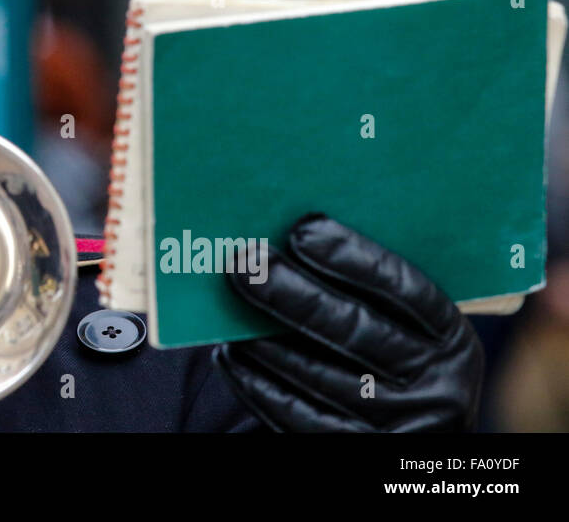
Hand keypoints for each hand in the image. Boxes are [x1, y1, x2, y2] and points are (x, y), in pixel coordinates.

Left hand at [212, 214, 483, 431]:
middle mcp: (437, 387)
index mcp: (454, 341)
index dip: (354, 258)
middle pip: (355, 331)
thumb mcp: (411, 328)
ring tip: (228, 306)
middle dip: (292, 293)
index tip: (302, 229)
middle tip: (244, 263)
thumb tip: (299, 232)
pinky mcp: (359, 451)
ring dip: (266, 339)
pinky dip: (259, 384)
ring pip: (320, 376)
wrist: (413, 435)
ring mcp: (400, 425)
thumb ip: (373, 292)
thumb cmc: (396, 355)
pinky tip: (231, 355)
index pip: (406, 290)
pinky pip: (299, 417)